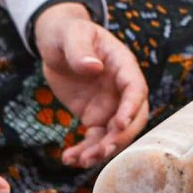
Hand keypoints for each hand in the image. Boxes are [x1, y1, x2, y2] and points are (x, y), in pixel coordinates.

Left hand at [33, 3, 148, 168]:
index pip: (136, 89)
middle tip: (101, 151)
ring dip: (101, 151)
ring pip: (113, 135)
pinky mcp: (94, 117)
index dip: (131, 107)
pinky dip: (84, 152)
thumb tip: (93, 67)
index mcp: (123, 65)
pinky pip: (94, 139)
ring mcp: (109, 105)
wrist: (56, 43)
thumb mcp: (72, 34)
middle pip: (132, 118)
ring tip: (80, 161)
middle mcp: (121, 89)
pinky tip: (69, 159)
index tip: (119, 124)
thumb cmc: (68, 32)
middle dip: (119, 138)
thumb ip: (81, 49)